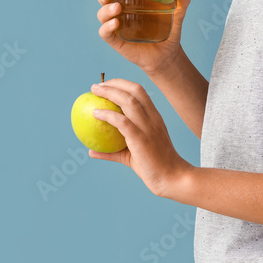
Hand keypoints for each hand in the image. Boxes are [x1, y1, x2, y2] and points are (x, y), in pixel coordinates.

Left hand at [89, 78, 192, 197]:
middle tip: (96, 86)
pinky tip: (95, 114)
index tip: (105, 86)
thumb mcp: (130, 156)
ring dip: (109, 92)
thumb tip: (91, 151)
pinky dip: (108, 114)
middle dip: (114, 83)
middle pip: (135, 90)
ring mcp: (148, 127)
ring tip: (94, 92)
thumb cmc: (152, 167)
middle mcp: (152, 118)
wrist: (171, 179)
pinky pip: (122, 122)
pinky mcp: (141, 138)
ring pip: (129, 101)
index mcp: (154, 117)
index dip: (121, 84)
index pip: (139, 92)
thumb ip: (112, 151)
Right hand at [96, 0, 190, 75]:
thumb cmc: (168, 32)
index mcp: (131, 1)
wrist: (167, 55)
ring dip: (106, 9)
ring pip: (102, 14)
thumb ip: (181, 4)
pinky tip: (115, 24)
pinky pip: (105, 33)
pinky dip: (107, 27)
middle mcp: (120, 12)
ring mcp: (116, 26)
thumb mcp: (176, 16)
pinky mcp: (116, 41)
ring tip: (117, 8)